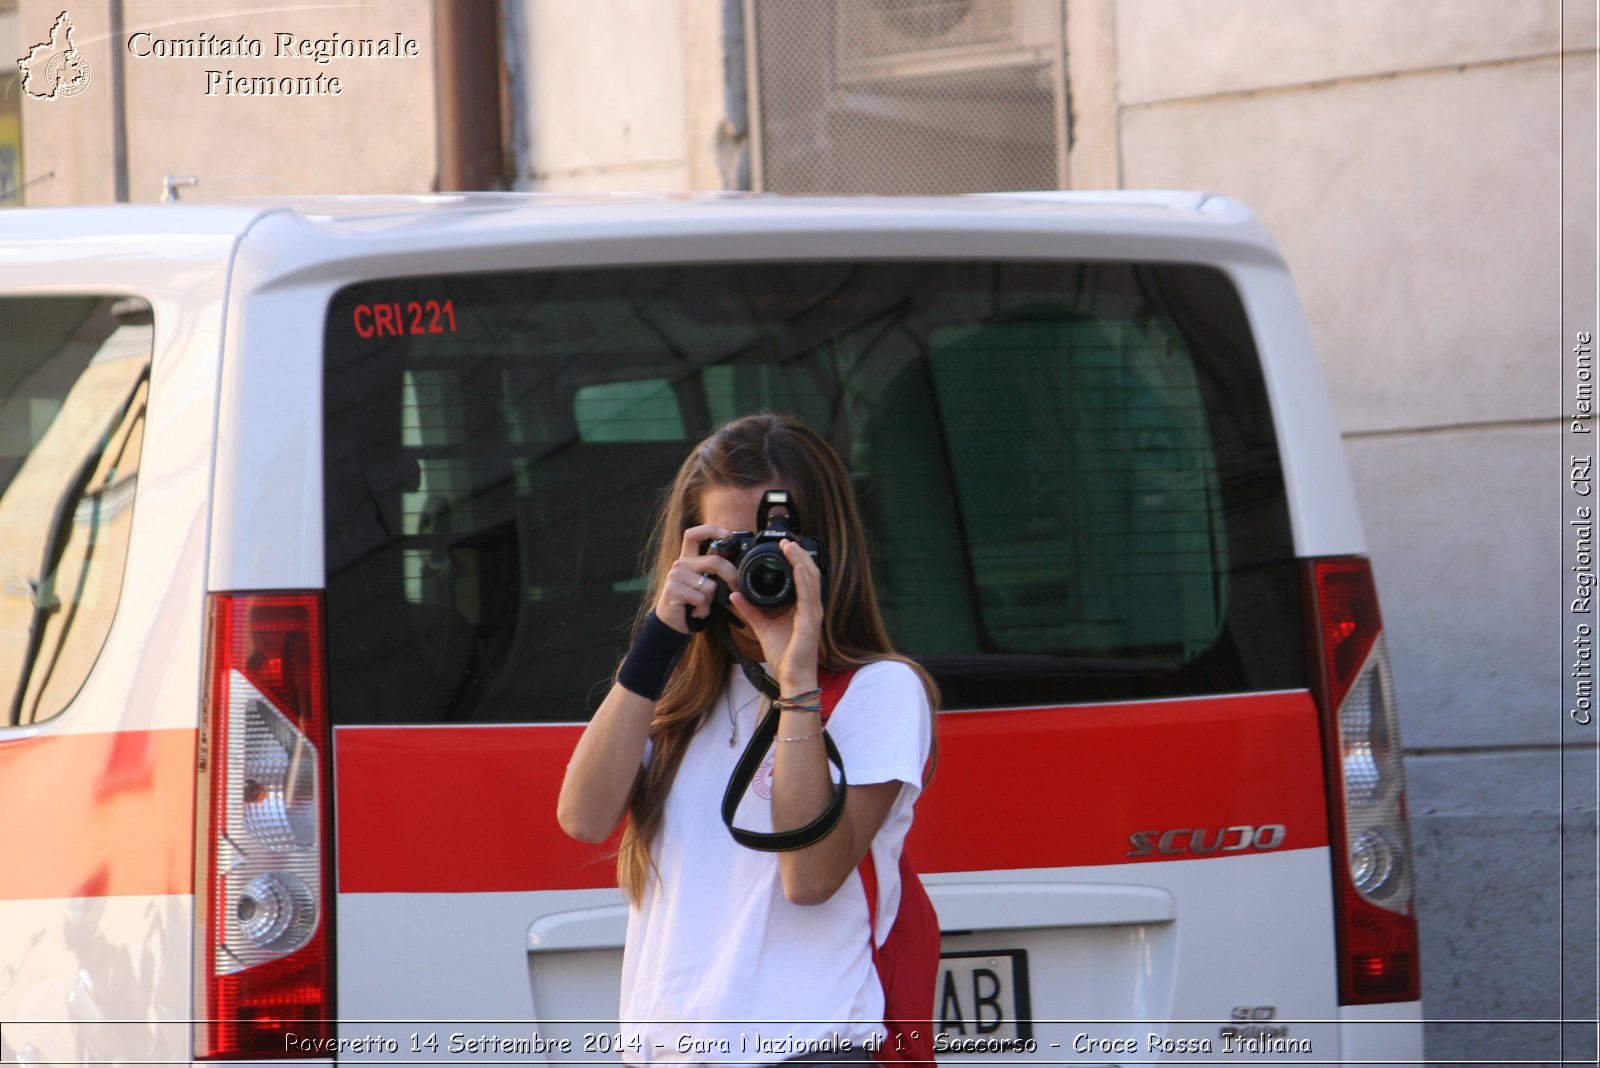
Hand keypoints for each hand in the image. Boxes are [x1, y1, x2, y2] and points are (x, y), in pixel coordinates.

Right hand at [654, 524, 739, 633]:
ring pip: (710, 585)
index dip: (711, 530)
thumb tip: (736, 568)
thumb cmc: (691, 603)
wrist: (672, 623)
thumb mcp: (703, 584)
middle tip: (736, 586)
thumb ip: (713, 573)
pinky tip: (695, 612)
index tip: (728, 534)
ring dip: (711, 600)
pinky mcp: (673, 589)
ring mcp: (676, 575)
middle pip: (714, 561)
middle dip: (731, 575)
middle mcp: (681, 563)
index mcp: (688, 559)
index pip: (694, 535)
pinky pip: (701, 598)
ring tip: (702, 605)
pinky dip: (703, 609)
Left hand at [729, 539, 822, 691]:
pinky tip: (798, 567)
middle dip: (798, 554)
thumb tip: (734, 594)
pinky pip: (808, 596)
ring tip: (790, 546)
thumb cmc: (783, 654)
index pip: (802, 577)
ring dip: (801, 560)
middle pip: (809, 572)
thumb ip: (749, 609)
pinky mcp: (810, 621)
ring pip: (811, 579)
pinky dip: (803, 579)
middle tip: (786, 540)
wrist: (791, 676)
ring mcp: (813, 613)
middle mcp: (811, 606)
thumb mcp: (761, 626)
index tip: (783, 546)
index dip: (796, 559)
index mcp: (802, 606)